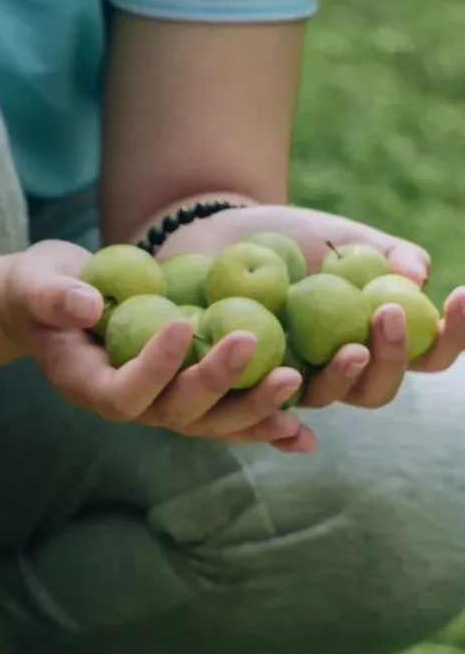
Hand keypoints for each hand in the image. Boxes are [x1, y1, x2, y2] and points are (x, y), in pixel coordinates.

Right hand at [0, 240, 313, 453]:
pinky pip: (231, 418)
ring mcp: (164, 406)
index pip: (125, 393)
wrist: (61, 307)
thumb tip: (86, 305)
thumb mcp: (36, 283)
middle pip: (179, 413)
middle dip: (217, 384)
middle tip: (252, 343)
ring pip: (213, 423)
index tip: (182, 324)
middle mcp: (133, 405)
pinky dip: (266, 426)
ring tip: (296, 383)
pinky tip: (304, 433)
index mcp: (91, 385)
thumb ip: (53, 296)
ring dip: (256, 409)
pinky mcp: (191, 396)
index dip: (154, 368)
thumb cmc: (42, 290)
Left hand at [160, 203, 464, 413]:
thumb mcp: (340, 236)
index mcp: (370, 341)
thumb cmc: (288, 239)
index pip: (426, 354)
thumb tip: (418, 274)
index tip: (460, 295)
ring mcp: (288, 386)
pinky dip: (276, 416)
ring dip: (343, 378)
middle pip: (377, 391)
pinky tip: (292, 399)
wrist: (213, 239)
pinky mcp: (238, 391)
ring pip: (323, 399)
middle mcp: (333, 374)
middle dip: (392, 358)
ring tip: (351, 346)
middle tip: (389, 314)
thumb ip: (381, 254)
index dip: (452, 335)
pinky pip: (257, 414)